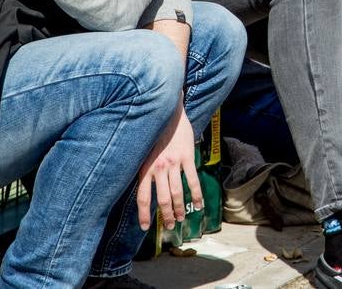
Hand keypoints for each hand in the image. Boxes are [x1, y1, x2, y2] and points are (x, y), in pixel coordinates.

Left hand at [136, 105, 199, 229]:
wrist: (170, 113)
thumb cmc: (157, 134)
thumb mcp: (145, 153)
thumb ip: (146, 170)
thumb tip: (144, 191)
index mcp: (146, 167)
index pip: (142, 196)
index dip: (144, 214)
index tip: (145, 227)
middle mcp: (158, 167)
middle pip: (162, 198)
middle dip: (166, 215)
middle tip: (171, 225)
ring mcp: (173, 162)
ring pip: (177, 192)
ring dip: (180, 209)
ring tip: (182, 219)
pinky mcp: (187, 157)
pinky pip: (192, 181)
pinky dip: (196, 195)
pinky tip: (199, 206)